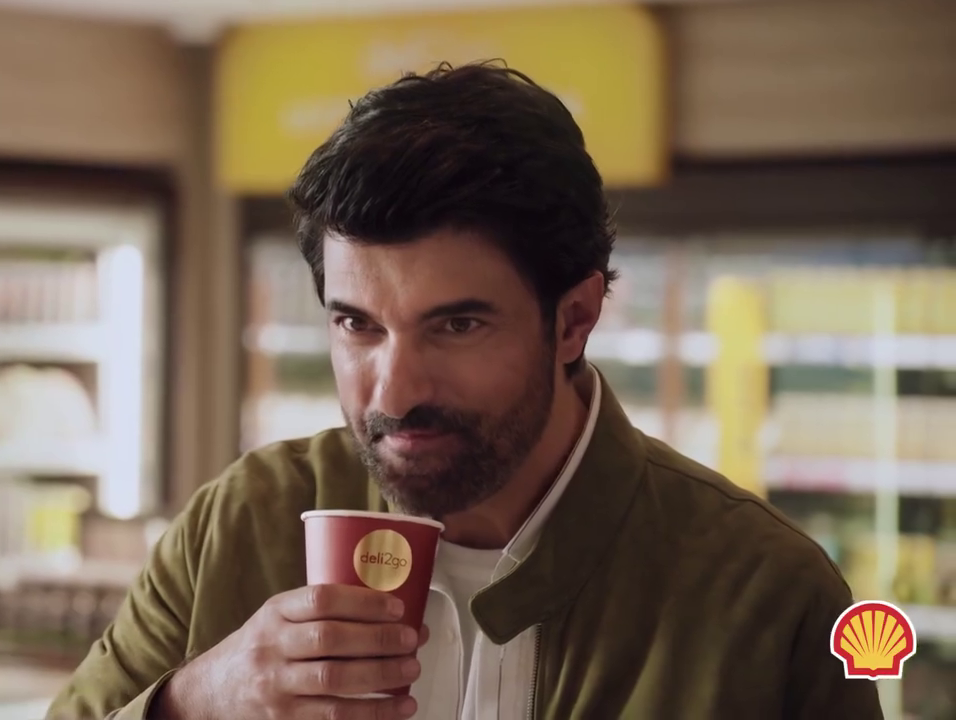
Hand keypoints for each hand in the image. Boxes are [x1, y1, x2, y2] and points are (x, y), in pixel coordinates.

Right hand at [151, 584, 426, 719]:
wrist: (212, 691)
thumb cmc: (261, 646)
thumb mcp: (279, 616)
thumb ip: (321, 610)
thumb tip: (390, 611)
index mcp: (275, 612)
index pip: (320, 599)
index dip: (362, 602)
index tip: (396, 607)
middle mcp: (272, 647)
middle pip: (330, 640)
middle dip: (378, 639)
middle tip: (412, 639)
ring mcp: (276, 687)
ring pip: (333, 681)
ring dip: (381, 677)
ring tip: (411, 670)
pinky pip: (333, 717)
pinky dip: (372, 714)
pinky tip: (398, 708)